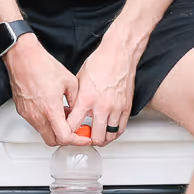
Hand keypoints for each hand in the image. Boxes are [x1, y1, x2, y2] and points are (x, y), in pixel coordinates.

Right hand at [6, 36, 81, 146]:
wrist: (23, 57)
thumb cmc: (42, 65)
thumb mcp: (69, 81)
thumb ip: (76, 100)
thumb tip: (78, 110)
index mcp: (51, 109)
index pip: (65, 137)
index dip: (78, 140)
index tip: (84, 137)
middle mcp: (37, 115)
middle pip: (53, 141)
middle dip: (66, 139)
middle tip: (76, 131)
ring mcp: (28, 114)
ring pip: (43, 132)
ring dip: (55, 130)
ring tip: (64, 116)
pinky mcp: (22, 111)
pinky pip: (36, 123)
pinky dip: (46, 122)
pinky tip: (53, 110)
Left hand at [71, 31, 139, 147]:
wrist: (119, 54)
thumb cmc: (100, 62)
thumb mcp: (79, 79)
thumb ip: (75, 98)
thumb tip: (70, 110)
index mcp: (87, 99)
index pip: (73, 126)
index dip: (68, 132)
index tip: (67, 133)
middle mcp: (102, 106)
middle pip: (94, 137)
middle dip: (86, 140)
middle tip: (82, 138)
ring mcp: (116, 108)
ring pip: (109, 136)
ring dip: (101, 139)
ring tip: (95, 136)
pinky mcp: (126, 108)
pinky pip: (120, 129)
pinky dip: (113, 133)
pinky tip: (108, 131)